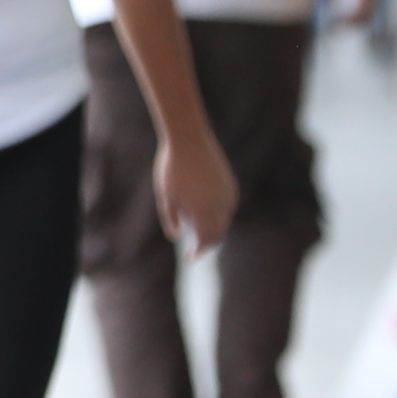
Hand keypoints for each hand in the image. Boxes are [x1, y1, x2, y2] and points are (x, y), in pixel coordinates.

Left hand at [156, 126, 237, 249]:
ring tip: (201, 233)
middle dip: (207, 243)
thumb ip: (170, 218)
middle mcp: (220, 205)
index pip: (205, 240)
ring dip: (215, 229)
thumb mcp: (165, 196)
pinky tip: (210, 215)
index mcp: (204, 210)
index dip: (198, 251)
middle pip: (218, 233)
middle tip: (196, 249)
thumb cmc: (172, 168)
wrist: (188, 139)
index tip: (190, 258)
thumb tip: (176, 236)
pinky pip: (228, 206)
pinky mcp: (230, 183)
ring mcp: (228, 193)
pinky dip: (220, 215)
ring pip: (225, 220)